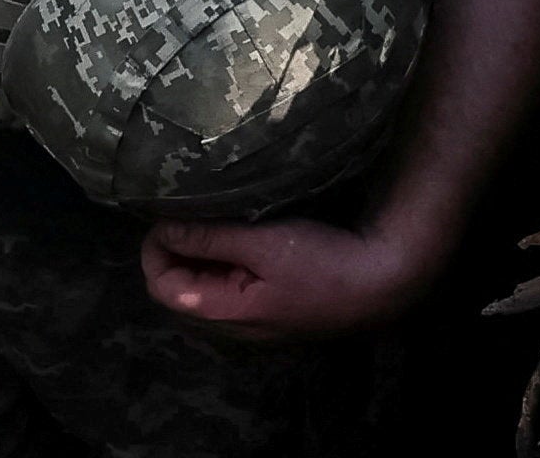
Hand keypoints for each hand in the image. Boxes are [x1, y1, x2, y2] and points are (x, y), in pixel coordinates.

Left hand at [140, 215, 436, 342]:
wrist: (383, 284)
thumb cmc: (322, 263)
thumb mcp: (261, 243)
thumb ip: (208, 237)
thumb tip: (161, 227)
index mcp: (226, 315)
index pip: (162, 287)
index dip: (156, 248)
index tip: (167, 213)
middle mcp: (234, 329)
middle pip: (180, 289)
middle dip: (176, 251)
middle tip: (190, 212)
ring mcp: (254, 324)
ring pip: (205, 288)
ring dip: (202, 254)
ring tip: (215, 220)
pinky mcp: (272, 312)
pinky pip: (230, 289)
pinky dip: (224, 262)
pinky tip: (241, 237)